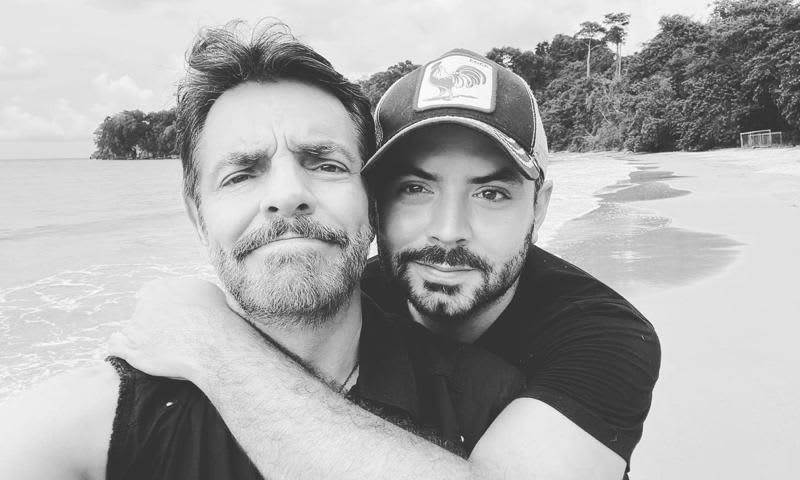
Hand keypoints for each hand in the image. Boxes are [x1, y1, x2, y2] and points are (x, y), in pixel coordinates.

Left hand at [108, 277, 255, 383]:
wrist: (215, 346)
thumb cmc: (219, 322)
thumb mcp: (208, 293)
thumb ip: (192, 290)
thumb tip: (193, 291)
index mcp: (165, 287)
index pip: (150, 292)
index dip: (154, 304)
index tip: (160, 315)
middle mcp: (148, 301)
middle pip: (140, 310)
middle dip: (148, 322)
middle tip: (162, 337)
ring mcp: (137, 324)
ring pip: (129, 329)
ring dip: (138, 338)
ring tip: (154, 351)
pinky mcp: (131, 346)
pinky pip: (115, 345)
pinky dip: (120, 350)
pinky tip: (130, 356)